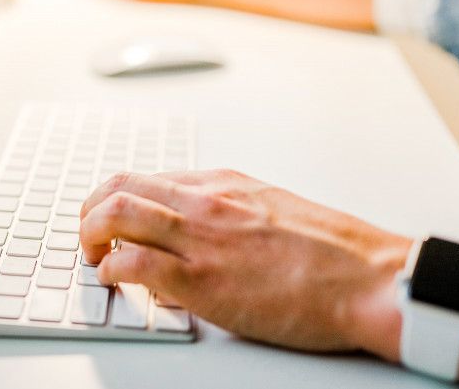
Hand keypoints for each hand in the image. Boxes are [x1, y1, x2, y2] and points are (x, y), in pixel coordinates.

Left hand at [79, 170, 410, 359]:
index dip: (118, 197)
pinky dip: (110, 271)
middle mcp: (205, 201)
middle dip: (91, 208)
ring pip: (115, 214)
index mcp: (224, 184)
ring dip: (89, 234)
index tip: (111, 216)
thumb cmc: (334, 253)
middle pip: (120, 186)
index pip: (148, 178)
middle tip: (88, 232)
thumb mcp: (274, 213)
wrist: (370, 279)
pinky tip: (115, 281)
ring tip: (91, 254)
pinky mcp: (201, 279)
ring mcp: (200, 237)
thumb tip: (197, 234)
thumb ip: (230, 218)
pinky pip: (131, 264)